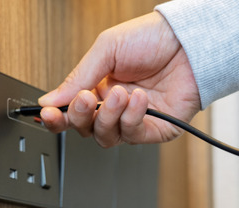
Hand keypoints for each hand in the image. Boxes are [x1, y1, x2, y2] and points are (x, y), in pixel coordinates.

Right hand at [38, 12, 199, 146]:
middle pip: (84, 129)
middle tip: (86, 100)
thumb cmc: (152, 38)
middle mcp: (114, 107)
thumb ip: (77, 77)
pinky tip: (138, 98)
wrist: (189, 41)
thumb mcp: (106, 50)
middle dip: (81, 116)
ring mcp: (134, 119)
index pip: (70, 112)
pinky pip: (132, 135)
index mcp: (97, 87)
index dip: (57, 117)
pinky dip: (132, 118)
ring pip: (105, 137)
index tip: (49, 113)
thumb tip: (50, 99)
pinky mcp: (155, 129)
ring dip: (108, 117)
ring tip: (120, 93)